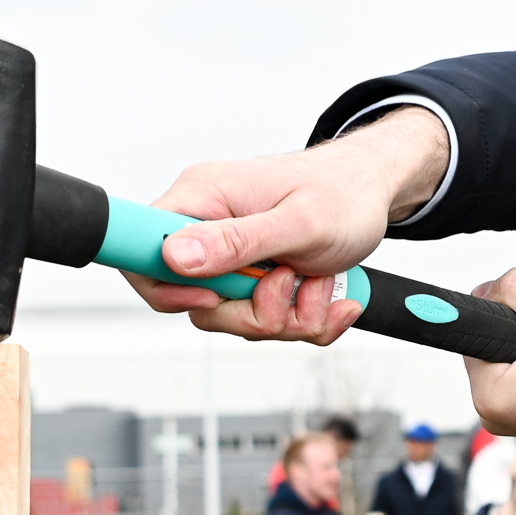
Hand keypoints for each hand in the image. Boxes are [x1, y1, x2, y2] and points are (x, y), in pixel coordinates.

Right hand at [123, 107, 449, 346]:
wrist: (376, 195)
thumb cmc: (344, 193)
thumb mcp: (299, 221)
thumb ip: (237, 241)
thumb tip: (176, 256)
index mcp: (203, 198)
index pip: (139, 248)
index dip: (164, 287)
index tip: (214, 295)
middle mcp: (209, 227)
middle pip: (192, 303)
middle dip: (251, 312)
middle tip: (290, 284)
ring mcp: (231, 257)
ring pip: (232, 318)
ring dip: (284, 315)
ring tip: (316, 281)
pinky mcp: (253, 279)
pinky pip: (261, 321)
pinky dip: (300, 318)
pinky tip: (323, 292)